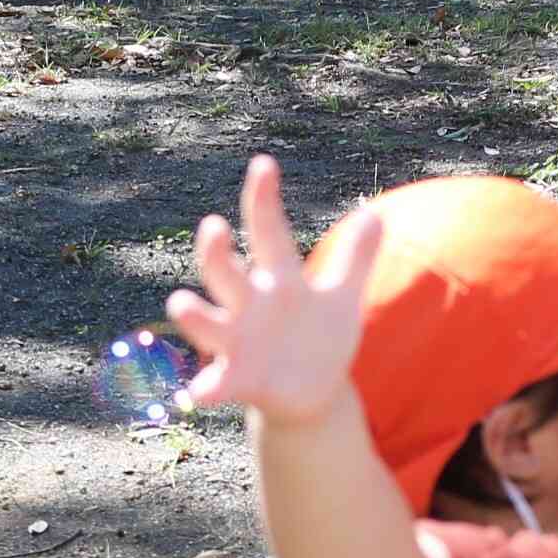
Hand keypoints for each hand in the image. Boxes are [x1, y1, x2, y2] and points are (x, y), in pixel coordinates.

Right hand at [163, 156, 372, 429]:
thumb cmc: (319, 336)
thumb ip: (355, 260)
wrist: (312, 392)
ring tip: (181, 303)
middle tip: (214, 226)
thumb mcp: (341, 298)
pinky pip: (214, 384)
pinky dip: (206, 387)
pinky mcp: (235, 381)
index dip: (264, 200)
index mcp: (277, 279)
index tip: (264, 164)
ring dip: (194, 314)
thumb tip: (376, 216)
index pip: (268, 233)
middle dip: (215, 252)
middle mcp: (248, 304)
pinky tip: (198, 392)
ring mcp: (237, 342)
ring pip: (207, 323)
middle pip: (224, 272)